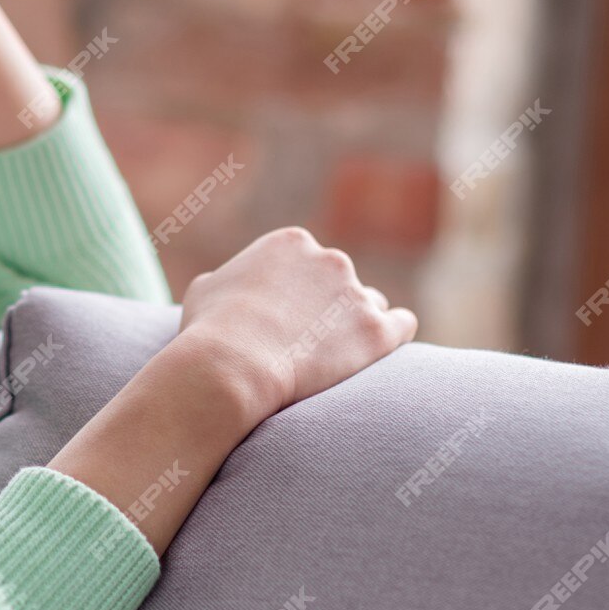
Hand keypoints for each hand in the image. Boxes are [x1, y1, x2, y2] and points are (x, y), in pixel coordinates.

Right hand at [177, 226, 416, 417]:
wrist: (232, 366)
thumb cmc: (210, 331)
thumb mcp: (205, 289)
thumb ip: (228, 279)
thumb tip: (229, 285)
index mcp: (292, 243)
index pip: (311, 263)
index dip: (301, 294)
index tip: (290, 321)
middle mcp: (330, 259)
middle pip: (343, 283)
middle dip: (331, 309)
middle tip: (312, 343)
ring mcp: (356, 294)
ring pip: (372, 304)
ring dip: (358, 326)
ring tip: (339, 357)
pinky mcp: (377, 332)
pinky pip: (403, 325)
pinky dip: (394, 337)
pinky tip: (381, 352)